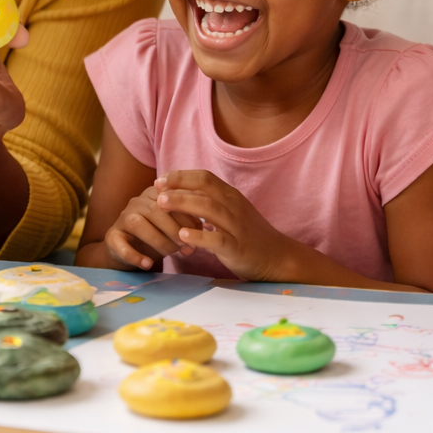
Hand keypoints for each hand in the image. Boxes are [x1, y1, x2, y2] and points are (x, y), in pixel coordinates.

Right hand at [100, 185, 199, 270]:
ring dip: (158, 240)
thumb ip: (188, 224)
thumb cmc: (158, 233)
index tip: (199, 232)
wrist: (130, 248)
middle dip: (174, 230)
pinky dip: (134, 256)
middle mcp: (136, 202)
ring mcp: (122, 218)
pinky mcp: (112, 236)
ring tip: (171, 254)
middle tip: (186, 246)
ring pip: (137, 223)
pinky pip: (120, 244)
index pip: (170, 198)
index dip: (186, 215)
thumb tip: (199, 232)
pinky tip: (147, 264)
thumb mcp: (175, 225)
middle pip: (155, 210)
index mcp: (154, 194)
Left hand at [155, 170, 300, 280]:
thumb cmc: (247, 233)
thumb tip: (180, 191)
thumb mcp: (230, 211)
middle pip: (205, 189)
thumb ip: (209, 200)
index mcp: (230, 196)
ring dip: (184, 204)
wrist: (277, 257)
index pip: (205, 177)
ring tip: (162, 204)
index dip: (181, 176)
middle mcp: (234, 207)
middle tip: (156, 188)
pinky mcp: (238, 248)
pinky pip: (218, 240)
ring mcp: (237, 227)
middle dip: (179, 186)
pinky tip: (182, 235)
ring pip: (209, 209)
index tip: (160, 179)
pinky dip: (199, 236)